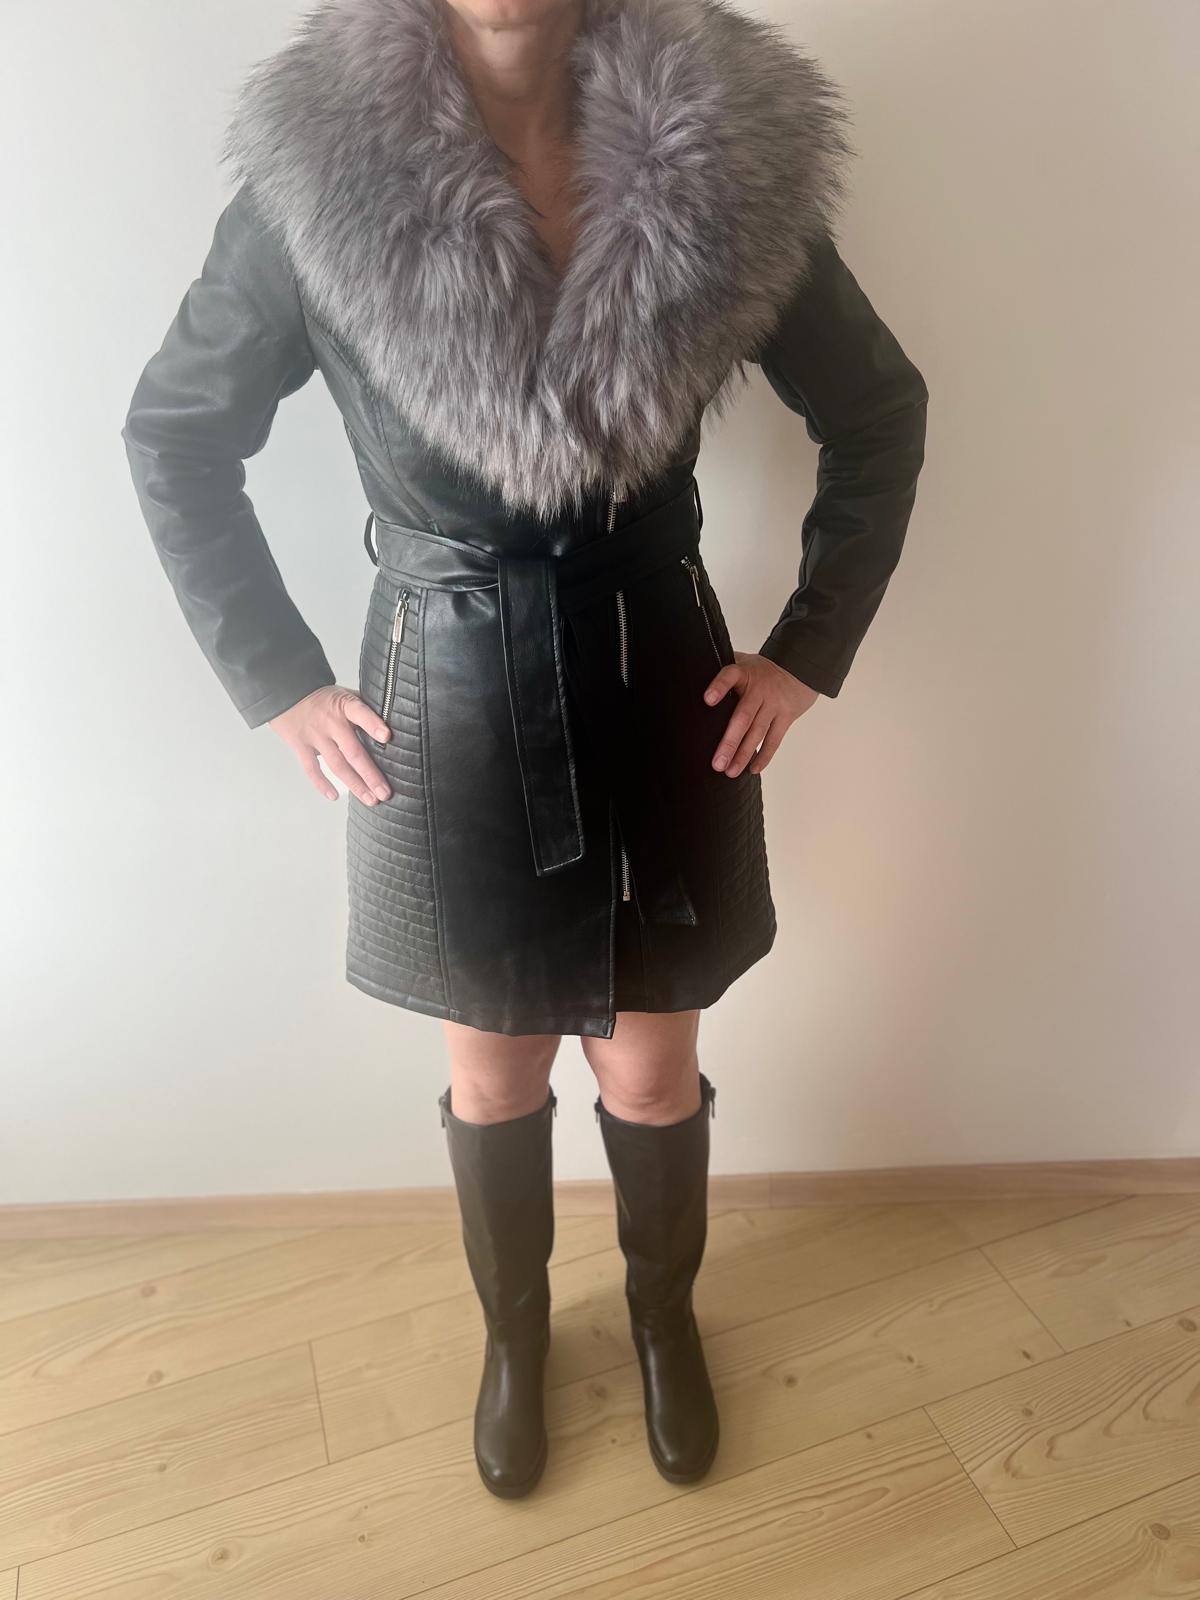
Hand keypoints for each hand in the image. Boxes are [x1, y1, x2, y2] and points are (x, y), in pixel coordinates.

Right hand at [269, 685, 392, 803]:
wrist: (286, 692)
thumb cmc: (322, 697)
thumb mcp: (345, 695)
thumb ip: (364, 710)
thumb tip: (391, 723)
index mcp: (344, 706)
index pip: (360, 713)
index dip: (373, 724)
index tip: (387, 737)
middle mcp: (331, 723)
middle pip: (353, 751)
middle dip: (371, 774)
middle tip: (385, 792)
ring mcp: (315, 736)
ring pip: (337, 765)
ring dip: (355, 784)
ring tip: (370, 799)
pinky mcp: (301, 746)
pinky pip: (311, 768)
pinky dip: (321, 783)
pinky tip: (335, 795)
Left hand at [703, 652, 819, 776]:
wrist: (797, 669)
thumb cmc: (758, 671)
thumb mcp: (741, 663)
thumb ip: (721, 673)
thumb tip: (693, 680)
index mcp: (743, 673)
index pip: (729, 676)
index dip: (719, 686)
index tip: (708, 700)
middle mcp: (759, 689)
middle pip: (743, 717)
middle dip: (730, 742)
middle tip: (717, 763)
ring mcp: (774, 704)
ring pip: (758, 732)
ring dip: (744, 754)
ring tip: (730, 771)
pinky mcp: (786, 717)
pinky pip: (774, 739)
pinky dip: (764, 756)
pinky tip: (752, 769)